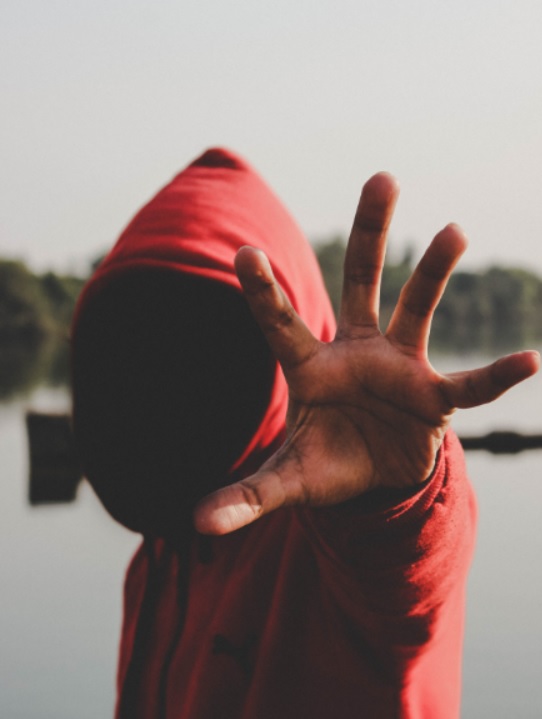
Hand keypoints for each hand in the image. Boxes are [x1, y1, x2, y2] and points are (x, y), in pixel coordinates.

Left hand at [194, 173, 539, 534]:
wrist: (370, 474)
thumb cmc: (324, 463)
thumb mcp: (286, 479)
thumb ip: (247, 496)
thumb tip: (196, 523)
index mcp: (309, 367)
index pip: (281, 323)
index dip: (264, 291)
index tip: (244, 253)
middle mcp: (356, 352)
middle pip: (360, 280)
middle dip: (370, 232)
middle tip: (382, 177)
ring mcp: (398, 367)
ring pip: (417, 308)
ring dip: (434, 272)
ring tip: (453, 231)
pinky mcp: (433, 397)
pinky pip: (468, 384)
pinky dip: (496, 375)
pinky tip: (530, 360)